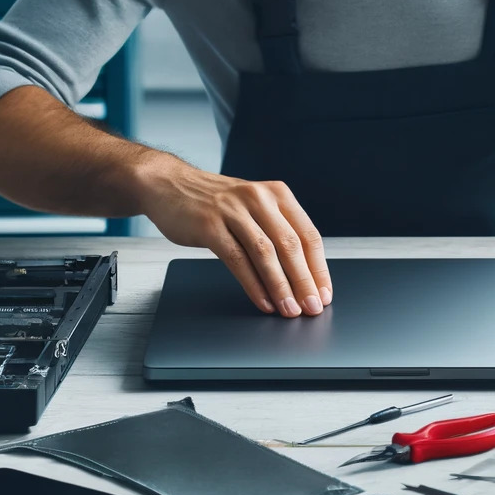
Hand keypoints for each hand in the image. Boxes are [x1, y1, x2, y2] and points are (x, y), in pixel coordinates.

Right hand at [132, 152, 330, 317]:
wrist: (170, 184)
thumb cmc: (216, 202)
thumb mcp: (254, 206)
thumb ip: (277, 230)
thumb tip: (302, 274)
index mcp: (278, 194)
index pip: (308, 235)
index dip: (319, 268)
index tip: (324, 293)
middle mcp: (259, 199)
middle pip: (290, 245)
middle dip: (304, 281)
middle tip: (312, 307)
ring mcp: (233, 211)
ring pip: (265, 253)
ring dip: (281, 286)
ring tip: (290, 310)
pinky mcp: (209, 225)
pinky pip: (237, 259)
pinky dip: (253, 284)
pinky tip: (263, 302)